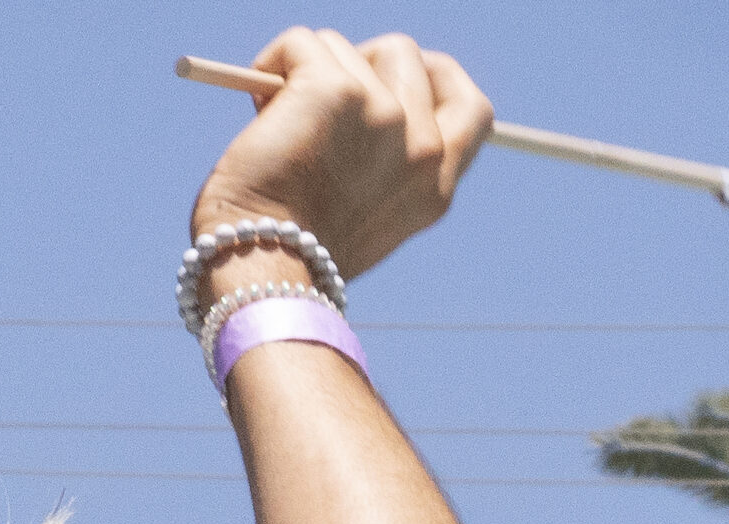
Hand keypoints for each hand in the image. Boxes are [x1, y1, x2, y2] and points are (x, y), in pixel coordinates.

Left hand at [189, 29, 493, 281]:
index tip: (390, 81)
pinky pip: (299, 44)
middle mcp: (421, 148)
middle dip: (356, 63)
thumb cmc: (290, 257)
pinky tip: (256, 110)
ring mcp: (384, 114)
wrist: (261, 274)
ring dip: (306, 72)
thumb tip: (353, 94)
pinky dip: (272, 63)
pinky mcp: (336, 90)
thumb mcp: (362, 218)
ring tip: (278, 125)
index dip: (436, 79)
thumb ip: (380, 164)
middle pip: (404, 55)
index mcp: (434, 187)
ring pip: (346, 48)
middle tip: (314, 100)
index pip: (472, 109)